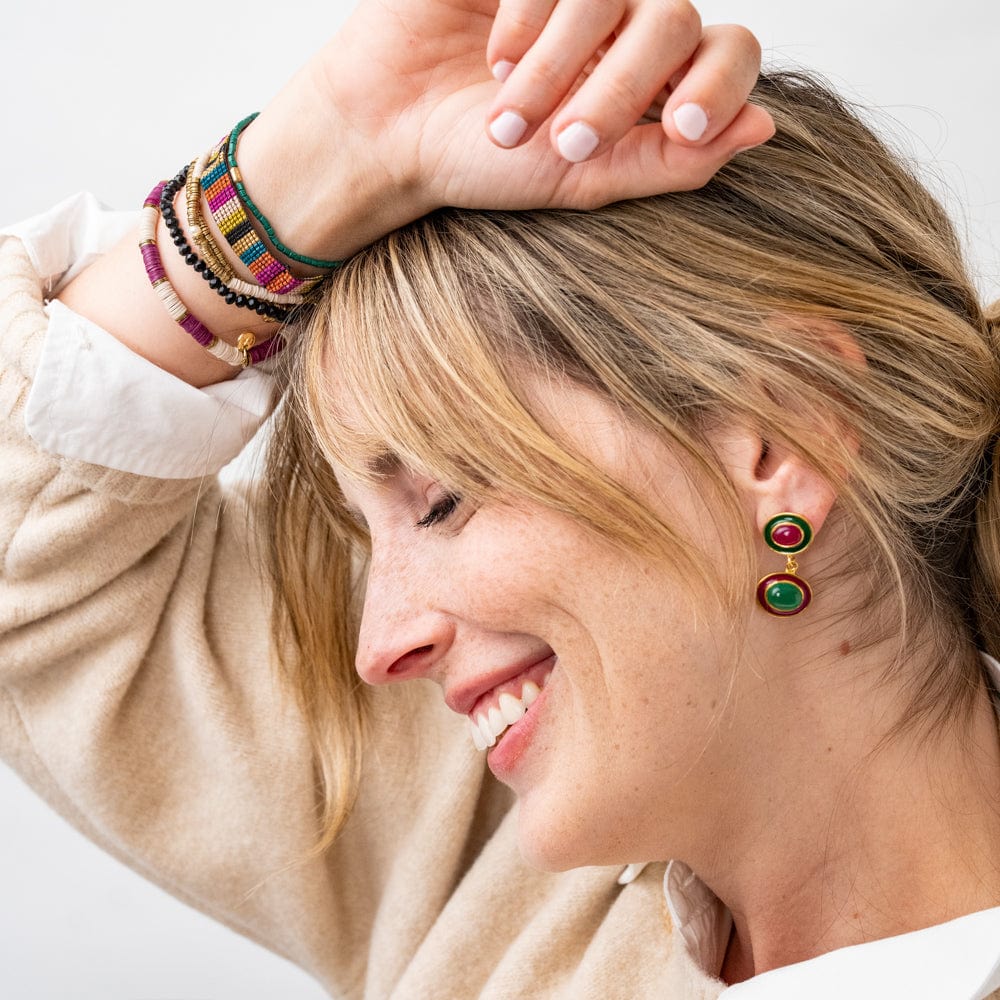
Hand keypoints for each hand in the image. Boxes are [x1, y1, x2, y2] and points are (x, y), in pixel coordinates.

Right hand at [319, 0, 771, 215]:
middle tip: (565, 139)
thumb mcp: (584, 180)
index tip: (684, 125)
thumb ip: (672, 162)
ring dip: (562, 60)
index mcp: (646, 83)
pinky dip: (531, 16)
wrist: (391, 134)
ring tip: (510, 113)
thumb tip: (763, 127)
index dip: (721, 81)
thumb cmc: (481, 164)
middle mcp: (619, 27)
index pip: (726, 52)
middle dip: (619, 89)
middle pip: (671, 19)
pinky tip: (496, 54)